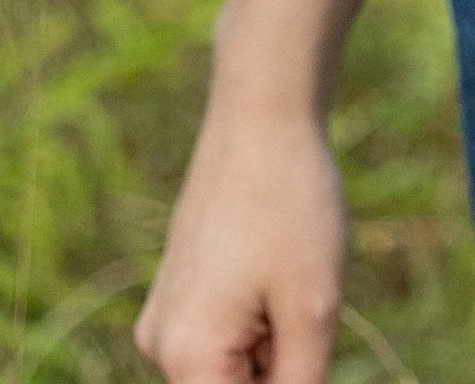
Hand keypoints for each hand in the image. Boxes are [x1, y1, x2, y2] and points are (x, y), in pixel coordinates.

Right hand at [133, 97, 348, 382]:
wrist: (262, 115)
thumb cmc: (291, 206)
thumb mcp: (314, 309)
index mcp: (186, 357)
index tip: (300, 339)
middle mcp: (160, 346)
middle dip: (279, 366)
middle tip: (302, 301)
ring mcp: (164, 317)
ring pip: (235, 367)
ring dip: (274, 344)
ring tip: (290, 275)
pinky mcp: (177, 292)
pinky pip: (225, 335)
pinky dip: (260, 320)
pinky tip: (276, 266)